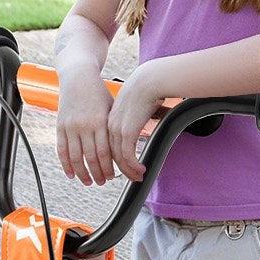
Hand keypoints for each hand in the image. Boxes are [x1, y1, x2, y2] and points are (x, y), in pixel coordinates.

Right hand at [56, 72, 117, 185]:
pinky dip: (66, 164)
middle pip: (91, 157)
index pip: (104, 152)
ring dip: (82, 173)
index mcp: (100, 122)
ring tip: (88, 181)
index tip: (112, 176)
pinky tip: (71, 174)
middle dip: (97, 173)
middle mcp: (84, 125)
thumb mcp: (112, 109)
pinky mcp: (60, 126)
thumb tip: (125, 149)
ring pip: (75, 157)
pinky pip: (61, 149)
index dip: (108, 167)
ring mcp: (70, 126)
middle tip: (102, 182)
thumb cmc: (99, 93)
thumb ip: (114, 128)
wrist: (78, 77)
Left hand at [107, 63, 167, 182]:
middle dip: (122, 169)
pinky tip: (142, 169)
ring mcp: (117, 129)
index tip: (125, 167)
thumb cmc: (148, 89)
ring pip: (119, 158)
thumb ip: (139, 115)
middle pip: (112, 154)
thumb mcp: (137, 105)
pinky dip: (134, 166)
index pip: (110, 144)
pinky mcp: (127, 132)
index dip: (117, 158)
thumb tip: (150, 119)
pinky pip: (128, 156)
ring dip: (130, 170)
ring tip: (139, 177)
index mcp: (110, 118)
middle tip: (133, 178)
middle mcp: (110, 125)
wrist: (149, 81)